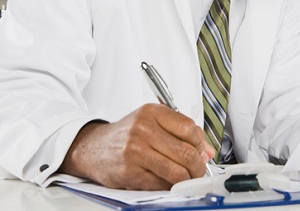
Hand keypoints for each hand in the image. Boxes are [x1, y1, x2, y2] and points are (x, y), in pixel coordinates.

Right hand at [59, 103, 214, 189]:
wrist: (92, 148)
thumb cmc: (126, 135)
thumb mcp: (152, 122)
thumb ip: (181, 133)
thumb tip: (207, 151)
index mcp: (152, 112)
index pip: (189, 128)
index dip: (201, 144)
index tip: (202, 152)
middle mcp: (143, 129)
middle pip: (186, 152)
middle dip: (198, 166)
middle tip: (198, 171)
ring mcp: (135, 151)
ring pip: (177, 171)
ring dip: (187, 179)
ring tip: (186, 178)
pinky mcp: (130, 172)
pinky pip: (161, 184)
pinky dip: (169, 186)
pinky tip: (167, 182)